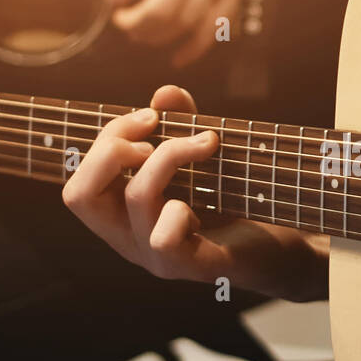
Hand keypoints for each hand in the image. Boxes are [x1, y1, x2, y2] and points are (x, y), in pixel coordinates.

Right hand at [62, 85, 327, 300]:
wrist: (282, 250)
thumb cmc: (237, 202)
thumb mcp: (203, 156)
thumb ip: (181, 124)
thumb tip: (165, 93)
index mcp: (120, 217)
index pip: (80, 181)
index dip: (107, 138)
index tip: (151, 116)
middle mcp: (128, 240)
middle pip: (78, 195)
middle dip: (112, 147)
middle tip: (155, 132)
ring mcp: (154, 258)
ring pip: (136, 197)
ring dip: (170, 154)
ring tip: (207, 143)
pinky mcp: (189, 267)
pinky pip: (164, 237)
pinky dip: (181, 209)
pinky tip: (203, 207)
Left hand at [95, 0, 297, 65]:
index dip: (113, 1)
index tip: (113, 2)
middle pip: (159, 11)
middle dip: (135, 26)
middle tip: (126, 24)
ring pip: (185, 25)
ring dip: (159, 38)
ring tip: (146, 34)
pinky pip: (213, 29)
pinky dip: (193, 49)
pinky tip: (178, 55)